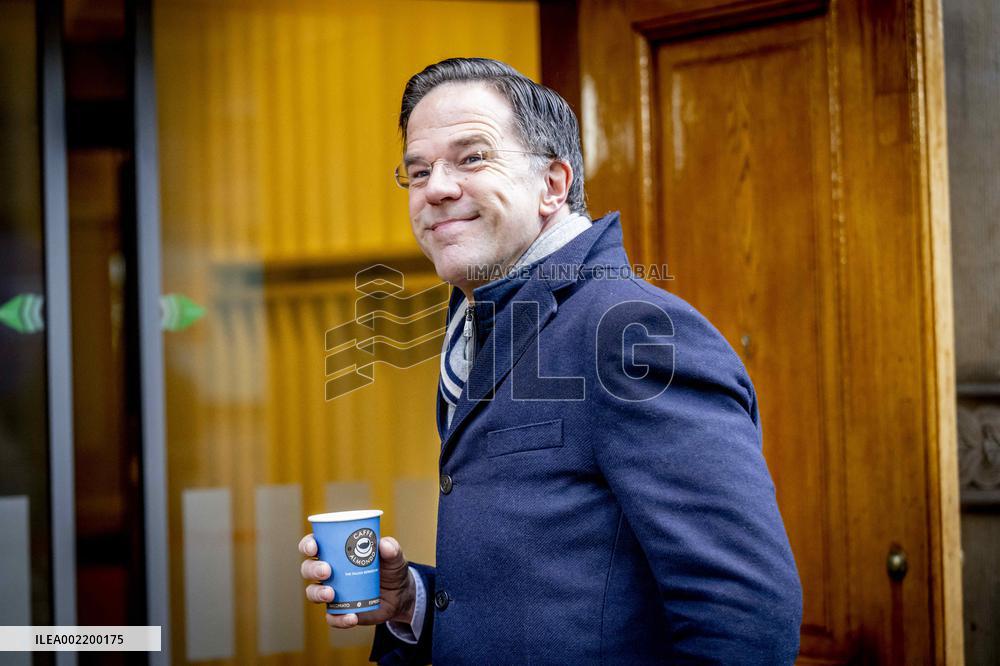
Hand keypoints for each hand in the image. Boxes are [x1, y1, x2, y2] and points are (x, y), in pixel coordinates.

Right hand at [299, 534, 416, 629]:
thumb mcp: (393, 556)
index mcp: (336, 552)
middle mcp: (329, 571)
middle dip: (313, 569)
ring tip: (331, 594)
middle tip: (326, 571)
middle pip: (308, 568)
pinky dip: (339, 618)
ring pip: (313, 592)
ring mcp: (332, 592)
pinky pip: (332, 617)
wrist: (399, 595)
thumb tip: (384, 544)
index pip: (314, 545)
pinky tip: (351, 616)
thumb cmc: (390, 568)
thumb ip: (391, 549)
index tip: (313, 547)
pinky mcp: (340, 611)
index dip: (308, 544)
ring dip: (318, 593)